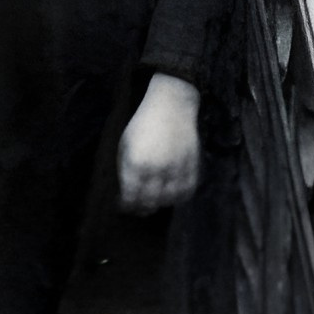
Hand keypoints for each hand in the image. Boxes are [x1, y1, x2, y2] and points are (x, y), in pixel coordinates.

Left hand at [118, 74, 201, 214]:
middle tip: (139, 208)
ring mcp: (176, 168)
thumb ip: (125, 169)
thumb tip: (126, 192)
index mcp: (135, 163)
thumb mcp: (125, 144)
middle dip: (142, 208)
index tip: (123, 205)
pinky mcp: (191, 165)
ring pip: (169, 200)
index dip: (126, 205)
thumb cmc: (143, 125)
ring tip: (155, 201)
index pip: (130, 196)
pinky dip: (179, 197)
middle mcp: (156, 169)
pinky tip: (172, 195)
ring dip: (161, 204)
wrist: (170, 106)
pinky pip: (187, 191)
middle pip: (149, 202)